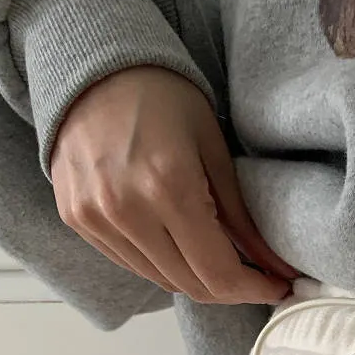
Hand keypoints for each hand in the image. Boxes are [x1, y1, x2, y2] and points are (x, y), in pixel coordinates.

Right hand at [48, 64, 302, 304]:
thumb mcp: (214, 148)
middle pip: (192, 286)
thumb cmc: (163, 96)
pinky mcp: (76, 219)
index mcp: (168, 187)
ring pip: (162, 281)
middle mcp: (126, 210)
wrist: (90, 64)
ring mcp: (95, 218)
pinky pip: (131, 264)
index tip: (278, 287)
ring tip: (216, 254)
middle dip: (230, 288)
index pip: (219, 274)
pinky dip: (162, 264)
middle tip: (254, 275)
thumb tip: (278, 269)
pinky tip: (176, 239)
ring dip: (196, 278)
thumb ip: (243, 217)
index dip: (254, 290)